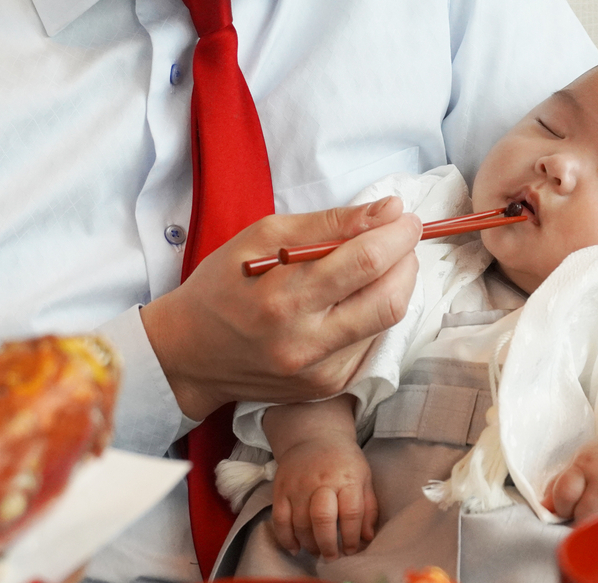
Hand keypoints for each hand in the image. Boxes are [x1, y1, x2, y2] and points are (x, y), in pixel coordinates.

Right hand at [141, 197, 421, 418]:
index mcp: (283, 298)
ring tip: (379, 262)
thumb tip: (389, 210)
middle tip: (399, 237)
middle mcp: (306, 343)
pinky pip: (372, 342)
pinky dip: (376, 312)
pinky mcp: (329, 386)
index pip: (364, 263)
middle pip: (389, 299)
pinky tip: (356, 297)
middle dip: (407, 260)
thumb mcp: (262, 236)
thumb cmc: (223, 285)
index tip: (404, 216)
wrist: (191, 354)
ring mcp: (321, 372)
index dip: (396, 235)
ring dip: (397, 284)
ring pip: (388, 322)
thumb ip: (329, 222)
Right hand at [271, 433, 377, 559]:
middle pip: (322, 519)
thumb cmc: (344, 462)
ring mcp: (298, 485)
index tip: (352, 549)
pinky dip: (286, 538)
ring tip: (318, 550)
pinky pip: (279, 520)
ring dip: (309, 544)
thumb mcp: (364, 477)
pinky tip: (295, 548)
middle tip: (332, 556)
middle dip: (328, 545)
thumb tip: (367, 538)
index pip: (351, 512)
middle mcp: (321, 481)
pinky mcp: (281, 489)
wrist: (314, 437)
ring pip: (300, 523)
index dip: (352, 536)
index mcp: (346, 478)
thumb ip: (368, 507)